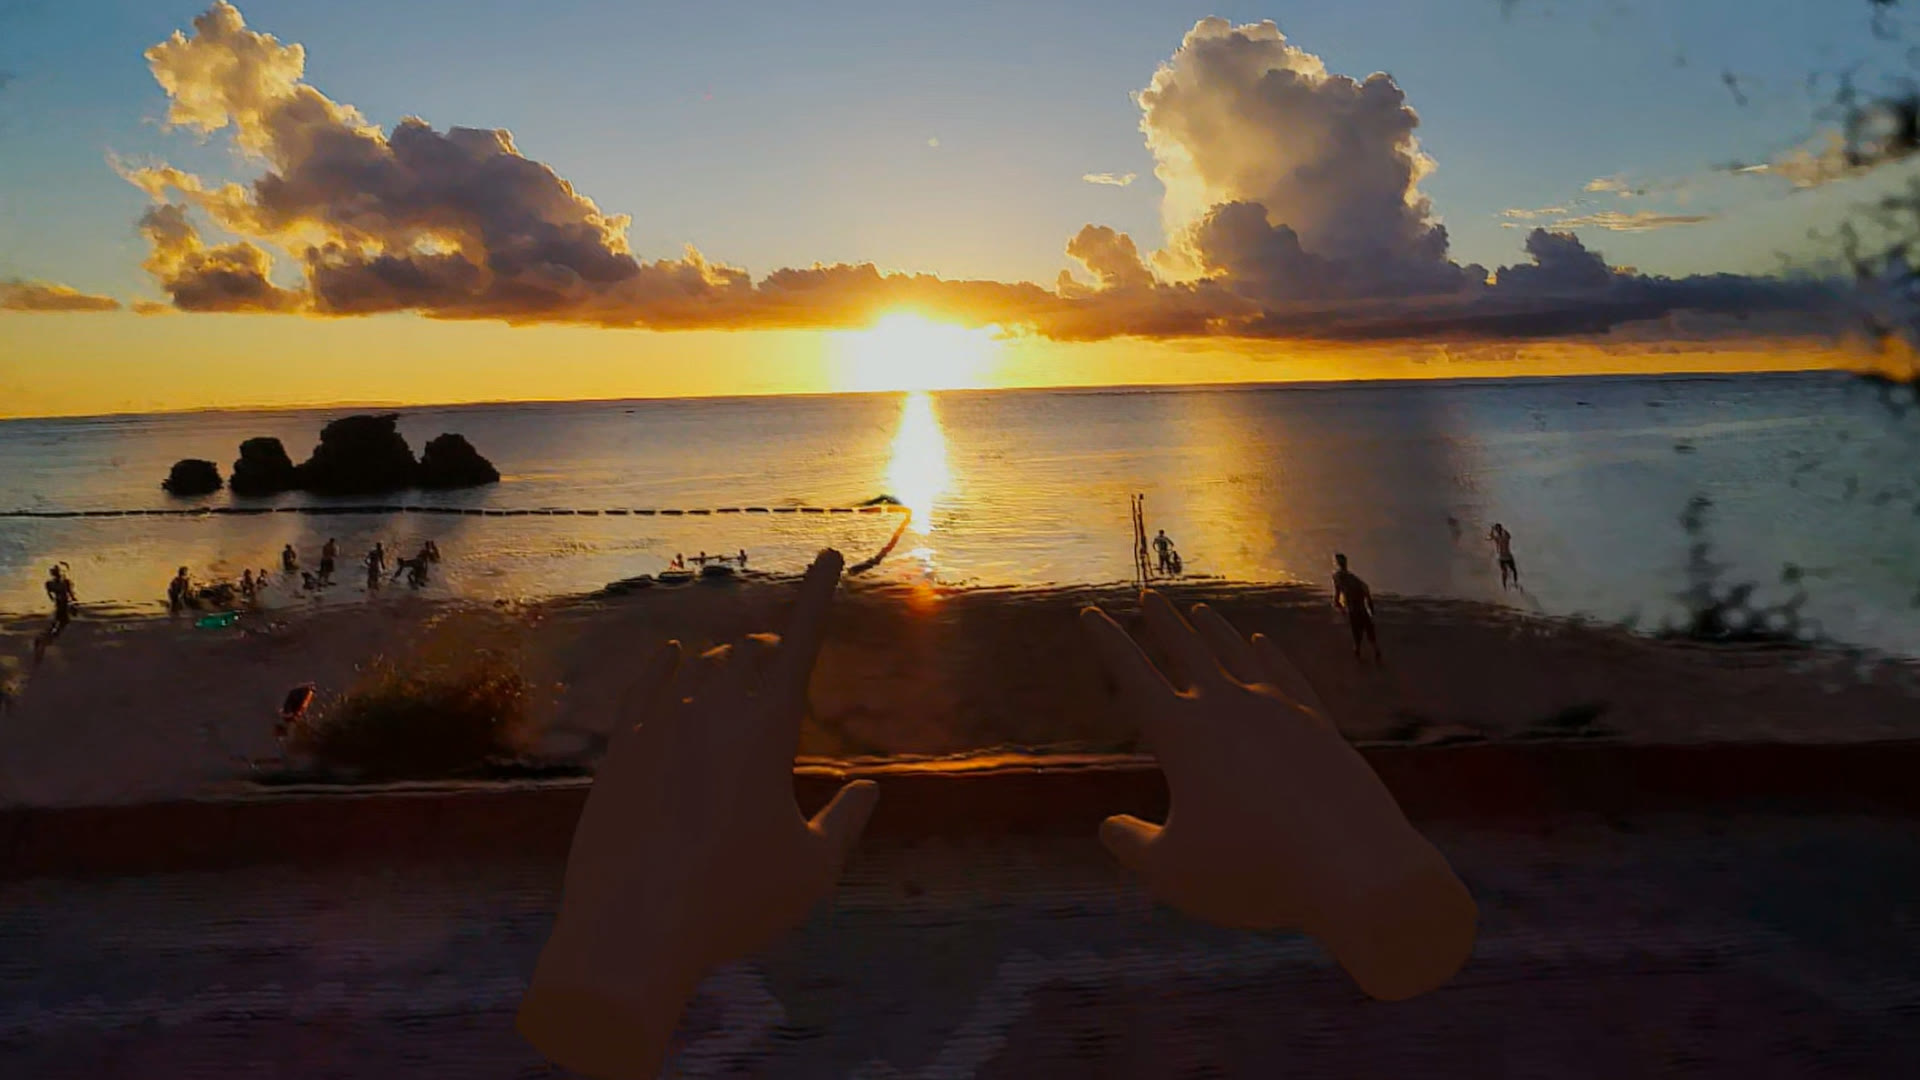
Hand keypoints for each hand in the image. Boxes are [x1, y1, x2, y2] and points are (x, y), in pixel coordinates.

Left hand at [519, 549, 877, 1078]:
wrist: (629, 934)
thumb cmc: (732, 906)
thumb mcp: (811, 872)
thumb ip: (846, 823)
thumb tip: (870, 789)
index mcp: (767, 729)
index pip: (800, 641)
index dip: (819, 592)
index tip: (829, 553)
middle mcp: (710, 710)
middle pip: (749, 653)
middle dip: (772, 651)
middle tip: (783, 664)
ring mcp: (657, 726)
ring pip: (698, 668)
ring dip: (725, 667)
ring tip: (738, 676)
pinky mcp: (618, 751)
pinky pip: (645, 688)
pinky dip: (664, 668)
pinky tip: (671, 658)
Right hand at [1081, 592, 1475, 999]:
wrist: (1354, 871)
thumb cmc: (1254, 875)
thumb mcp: (1172, 873)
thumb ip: (1132, 846)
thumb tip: (1109, 827)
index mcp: (1182, 733)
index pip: (1133, 673)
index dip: (1108, 641)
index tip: (1089, 612)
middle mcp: (1228, 707)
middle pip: (1187, 649)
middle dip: (1162, 621)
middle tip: (1147, 595)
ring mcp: (1279, 710)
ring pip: (1237, 654)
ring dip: (1214, 630)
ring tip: (1199, 610)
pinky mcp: (1318, 725)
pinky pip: (1285, 675)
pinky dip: (1269, 654)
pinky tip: (1261, 643)